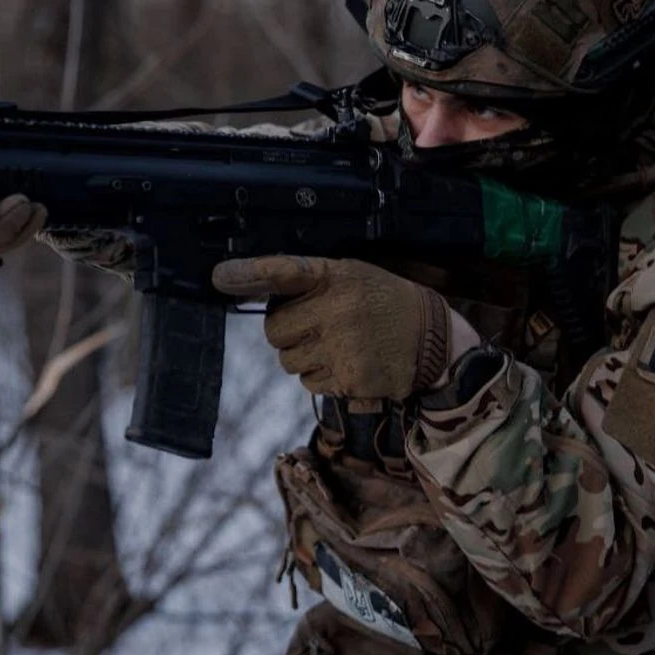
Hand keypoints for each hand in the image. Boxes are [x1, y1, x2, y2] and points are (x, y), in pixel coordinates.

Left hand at [210, 256, 455, 399]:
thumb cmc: (384, 302)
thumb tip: (253, 289)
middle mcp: (336, 310)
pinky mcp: (348, 379)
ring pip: (287, 361)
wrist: (435, 339)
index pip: (283, 270)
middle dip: (286, 332)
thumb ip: (311, 282)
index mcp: (336, 276)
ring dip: (302, 357)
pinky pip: (309, 384)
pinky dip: (321, 377)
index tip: (220, 276)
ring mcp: (341, 347)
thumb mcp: (354, 276)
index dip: (248, 273)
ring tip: (336, 345)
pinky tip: (346, 362)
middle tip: (311, 327)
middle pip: (274, 331)